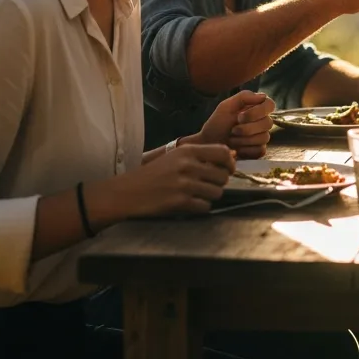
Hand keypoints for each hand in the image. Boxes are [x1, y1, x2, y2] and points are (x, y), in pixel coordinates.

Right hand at [116, 144, 235, 217]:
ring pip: (216, 192)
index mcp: (188, 151)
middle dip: (218, 183)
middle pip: (222, 176)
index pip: (222, 152)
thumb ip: (199, 157)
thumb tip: (229, 159)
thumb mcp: (175, 157)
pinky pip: (205, 206)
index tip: (228, 170)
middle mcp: (188, 165)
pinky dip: (200, 207)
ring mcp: (185, 184)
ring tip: (196, 195)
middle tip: (207, 186)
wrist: (129, 191)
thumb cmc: (153, 174)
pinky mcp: (180, 202)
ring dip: (209, 196)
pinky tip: (189, 204)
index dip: (230, 163)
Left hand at [199, 90, 274, 158]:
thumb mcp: (226, 106)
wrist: (209, 144)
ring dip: (244, 139)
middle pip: (268, 123)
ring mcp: (261, 136)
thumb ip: (244, 97)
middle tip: (233, 130)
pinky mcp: (258, 150)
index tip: (240, 116)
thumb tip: (263, 96)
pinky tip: (236, 149)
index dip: (258, 111)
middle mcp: (262, 121)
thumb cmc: (217, 123)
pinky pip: (260, 150)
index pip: (270, 105)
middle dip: (248, 128)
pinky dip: (246, 150)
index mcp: (256, 107)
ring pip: (265, 137)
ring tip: (231, 139)